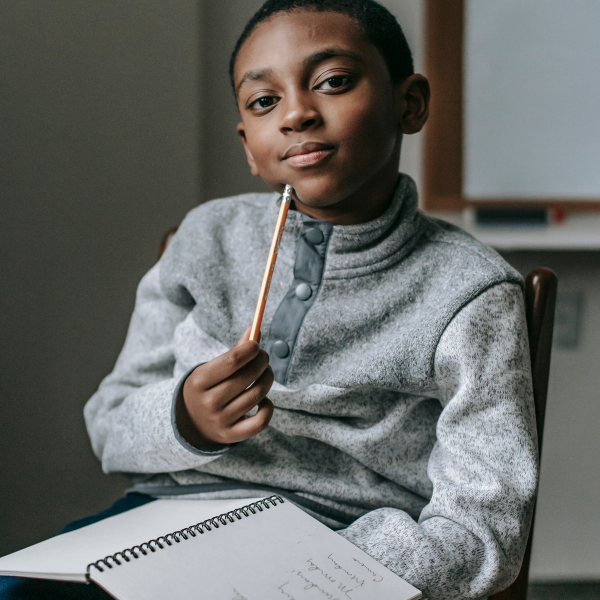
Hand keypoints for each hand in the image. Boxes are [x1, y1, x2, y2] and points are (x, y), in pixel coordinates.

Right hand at [176, 327, 274, 448]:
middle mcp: (208, 402)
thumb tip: (254, 328)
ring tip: (265, 374)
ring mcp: (220, 421)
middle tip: (264, 358)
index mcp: (199, 381)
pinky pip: (260, 421)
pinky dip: (268, 407)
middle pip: (247, 377)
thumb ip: (234, 351)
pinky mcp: (232, 435)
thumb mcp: (211, 369)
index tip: (257, 345)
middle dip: (262, 362)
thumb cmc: (207, 387)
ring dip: (267, 379)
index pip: (232, 360)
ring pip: (257, 395)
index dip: (250, 349)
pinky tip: (263, 399)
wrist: (191, 422)